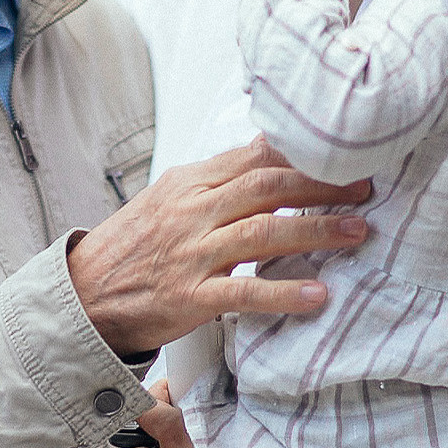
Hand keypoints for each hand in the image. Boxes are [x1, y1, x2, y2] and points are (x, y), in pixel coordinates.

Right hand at [67, 139, 369, 355]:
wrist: (82, 297)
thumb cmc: (132, 250)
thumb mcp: (169, 201)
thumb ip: (217, 181)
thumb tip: (266, 151)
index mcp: (189, 183)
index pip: (255, 157)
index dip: (305, 156)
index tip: (346, 156)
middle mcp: (192, 212)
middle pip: (268, 186)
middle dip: (322, 186)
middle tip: (366, 188)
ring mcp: (191, 254)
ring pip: (264, 231)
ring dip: (317, 230)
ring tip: (358, 231)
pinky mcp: (190, 297)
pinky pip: (245, 291)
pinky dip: (284, 292)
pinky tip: (318, 294)